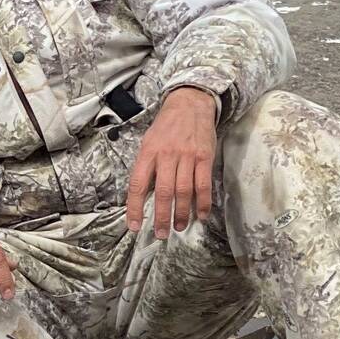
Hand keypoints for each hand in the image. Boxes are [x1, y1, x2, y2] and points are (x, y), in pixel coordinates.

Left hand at [125, 86, 219, 238]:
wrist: (189, 104)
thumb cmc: (165, 127)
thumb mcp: (148, 142)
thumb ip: (147, 167)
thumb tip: (144, 195)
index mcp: (148, 153)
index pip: (138, 185)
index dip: (135, 208)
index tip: (135, 226)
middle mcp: (166, 155)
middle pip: (163, 192)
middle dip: (161, 216)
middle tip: (160, 234)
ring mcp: (187, 156)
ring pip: (184, 191)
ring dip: (181, 213)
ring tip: (178, 227)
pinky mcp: (205, 157)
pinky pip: (203, 184)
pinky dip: (202, 203)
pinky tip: (200, 215)